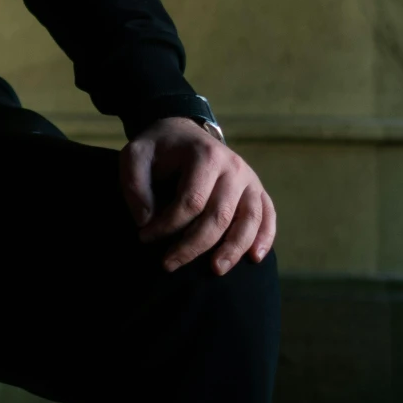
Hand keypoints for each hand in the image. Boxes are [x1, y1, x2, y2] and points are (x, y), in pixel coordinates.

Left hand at [119, 119, 276, 274]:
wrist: (183, 132)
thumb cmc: (159, 148)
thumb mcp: (135, 155)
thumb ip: (134, 184)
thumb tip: (146, 220)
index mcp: (205, 155)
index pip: (191, 201)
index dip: (167, 225)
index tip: (144, 236)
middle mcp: (233, 167)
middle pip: (219, 216)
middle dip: (193, 245)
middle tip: (168, 264)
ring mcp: (249, 178)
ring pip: (249, 220)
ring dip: (233, 249)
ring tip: (215, 270)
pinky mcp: (256, 189)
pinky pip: (268, 215)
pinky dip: (265, 237)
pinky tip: (254, 258)